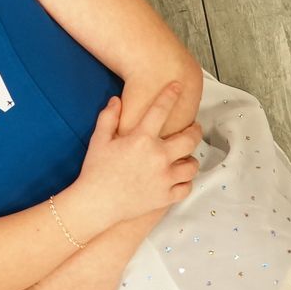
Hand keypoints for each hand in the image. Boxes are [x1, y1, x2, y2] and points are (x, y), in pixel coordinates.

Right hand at [73, 83, 202, 224]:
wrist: (97, 203)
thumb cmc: (95, 169)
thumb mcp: (99, 140)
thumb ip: (108, 117)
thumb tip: (117, 99)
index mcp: (142, 140)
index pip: (161, 110)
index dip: (170, 95)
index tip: (177, 86)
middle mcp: (159, 157)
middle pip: (189, 139)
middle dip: (195, 130)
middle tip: (194, 128)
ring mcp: (165, 178)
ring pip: (192, 166)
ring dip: (190, 159)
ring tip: (185, 157)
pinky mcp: (167, 197)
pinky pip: (186, 187)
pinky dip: (185, 182)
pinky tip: (179, 178)